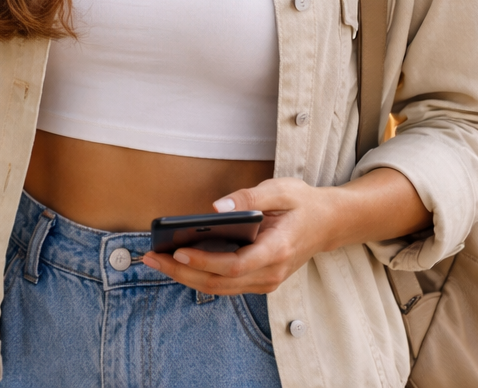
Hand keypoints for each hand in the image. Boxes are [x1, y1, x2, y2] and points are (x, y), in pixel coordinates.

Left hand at [140, 178, 337, 295]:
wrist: (328, 224)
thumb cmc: (303, 204)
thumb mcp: (282, 189)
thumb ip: (251, 197)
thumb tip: (216, 207)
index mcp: (278, 250)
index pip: (235, 265)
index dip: (204, 261)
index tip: (178, 251)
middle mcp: (271, 273)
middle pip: (220, 282)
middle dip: (181, 272)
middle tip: (149, 256)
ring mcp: (265, 282)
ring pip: (219, 288)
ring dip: (185, 277)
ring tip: (154, 259)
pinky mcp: (258, 281)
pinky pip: (224, 284)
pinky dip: (198, 275)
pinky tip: (176, 261)